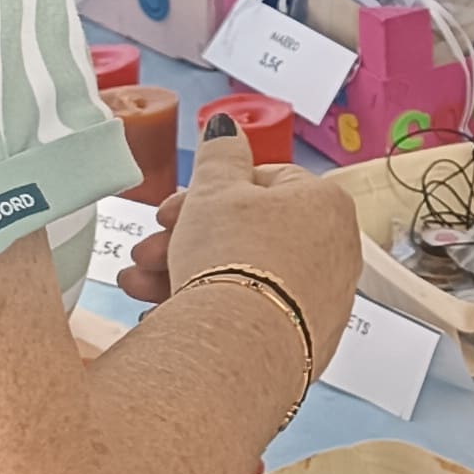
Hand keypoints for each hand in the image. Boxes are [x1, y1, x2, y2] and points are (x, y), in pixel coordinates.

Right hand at [133, 113, 361, 370]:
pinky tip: (169, 315)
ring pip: (243, 275)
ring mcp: (322, 298)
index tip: (168, 213)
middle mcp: (334, 250)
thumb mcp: (214, 192)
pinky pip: (250, 314)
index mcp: (325, 203)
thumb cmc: (234, 262)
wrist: (239, 345)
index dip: (205, 196)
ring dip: (184, 275)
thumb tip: (226, 127)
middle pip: (247, 234)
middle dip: (186, 241)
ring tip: (139, 285)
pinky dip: (211, 310)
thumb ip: (219, 155)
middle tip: (149, 251)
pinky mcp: (305, 340)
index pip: (261, 183)